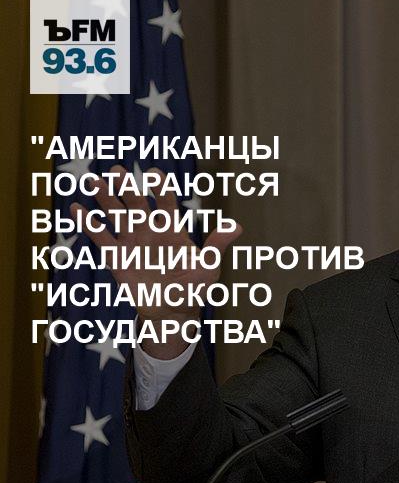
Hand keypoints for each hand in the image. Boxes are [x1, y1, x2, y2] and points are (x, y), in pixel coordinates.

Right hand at [71, 165, 241, 357]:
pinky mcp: (117, 257)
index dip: (159, 186)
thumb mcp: (208, 266)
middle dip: (126, 186)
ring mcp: (132, 242)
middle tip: (117, 171)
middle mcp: (150, 230)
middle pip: (136, 201)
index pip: (164, 200)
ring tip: (94, 180)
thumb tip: (237, 226)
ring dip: (106, 197)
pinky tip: (77, 208)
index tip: (153, 174)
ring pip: (116, 213)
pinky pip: (100, 236)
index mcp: (172, 229)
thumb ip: (217, 245)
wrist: (172, 311)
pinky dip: (88, 222)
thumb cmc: (194, 288)